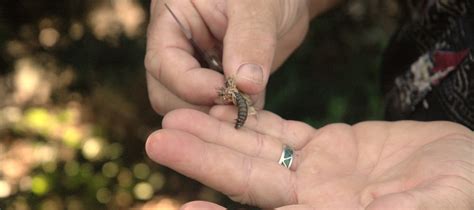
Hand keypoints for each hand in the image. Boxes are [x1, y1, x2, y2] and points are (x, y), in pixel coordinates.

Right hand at [145, 0, 310, 114]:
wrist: (286, 1)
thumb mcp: (257, 5)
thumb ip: (251, 40)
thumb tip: (245, 85)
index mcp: (172, 21)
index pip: (163, 63)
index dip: (190, 85)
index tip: (226, 93)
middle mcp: (178, 49)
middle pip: (168, 94)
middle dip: (203, 107)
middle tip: (240, 109)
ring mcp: (197, 70)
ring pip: (191, 109)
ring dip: (219, 116)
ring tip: (252, 108)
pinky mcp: (218, 86)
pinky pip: (217, 111)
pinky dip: (234, 117)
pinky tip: (255, 112)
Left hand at [146, 106, 473, 208]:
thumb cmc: (462, 196)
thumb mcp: (426, 209)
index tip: (184, 208)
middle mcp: (314, 204)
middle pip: (248, 182)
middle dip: (204, 159)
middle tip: (159, 139)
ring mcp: (318, 176)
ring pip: (258, 152)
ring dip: (218, 135)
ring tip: (175, 118)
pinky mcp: (328, 150)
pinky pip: (283, 134)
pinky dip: (254, 121)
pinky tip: (225, 107)